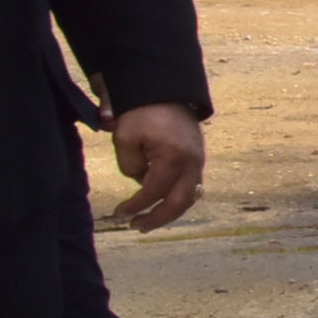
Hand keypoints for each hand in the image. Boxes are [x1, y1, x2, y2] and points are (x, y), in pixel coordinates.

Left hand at [105, 105, 205, 232]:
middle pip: (179, 203)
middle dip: (158, 218)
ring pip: (190, 197)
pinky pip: (192, 186)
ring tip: (150, 219)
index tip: (119, 212)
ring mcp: (199, 161)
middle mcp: (192, 163)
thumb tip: (140, 182)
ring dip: (170, 211)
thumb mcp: (125, 139)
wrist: (165, 90)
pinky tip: (162, 201)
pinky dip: (177, 197)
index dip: (135, 206)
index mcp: (173, 158)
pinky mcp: (198, 157)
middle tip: (137, 227)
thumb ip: (130, 167)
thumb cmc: (142, 112)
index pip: (153, 192)